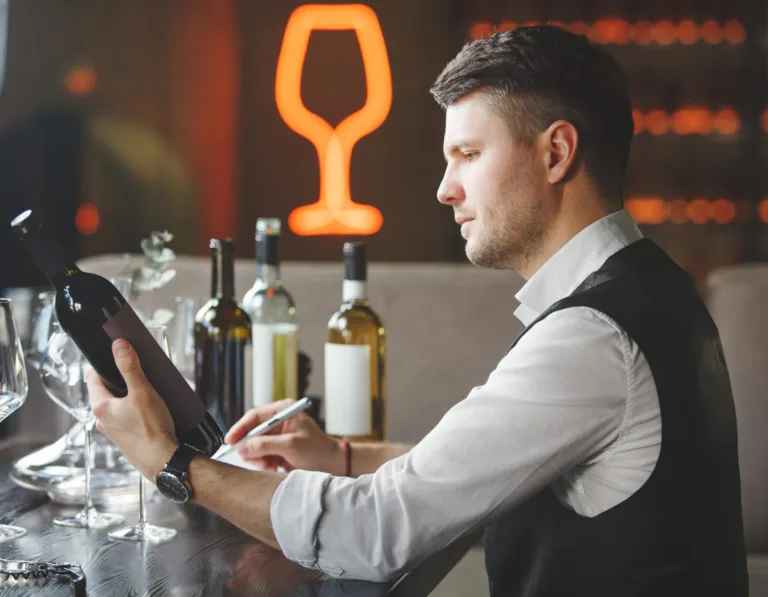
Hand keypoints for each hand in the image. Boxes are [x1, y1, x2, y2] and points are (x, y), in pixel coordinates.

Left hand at [86, 339, 178, 479]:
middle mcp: (102, 419)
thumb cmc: (152, 430)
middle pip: (106, 389)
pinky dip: (134, 409)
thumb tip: (119, 345)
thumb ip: (130, 367)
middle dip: (121, 379)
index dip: (104, 363)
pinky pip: (125, 417)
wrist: (163, 461)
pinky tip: (151, 410)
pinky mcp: (125, 438)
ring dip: (129, 395)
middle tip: (138, 372)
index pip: (93, 376)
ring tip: (148, 390)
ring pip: (116, 404)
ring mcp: (113, 430)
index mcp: (100, 406)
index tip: (119, 355)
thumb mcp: (142, 392)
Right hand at [225, 400, 344, 475]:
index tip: (230, 441)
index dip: (240, 428)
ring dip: (257, 458)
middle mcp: (278, 422)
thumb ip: (265, 444)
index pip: (254, 416)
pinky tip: (273, 468)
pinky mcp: (277, 450)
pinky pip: (260, 456)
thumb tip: (242, 447)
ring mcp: (277, 437)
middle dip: (250, 448)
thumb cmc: (318, 450)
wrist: (333, 465)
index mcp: (283, 412)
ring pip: (254, 447)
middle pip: (251, 432)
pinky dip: (263, 464)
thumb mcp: (290, 445)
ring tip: (269, 465)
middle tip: (255, 460)